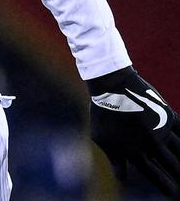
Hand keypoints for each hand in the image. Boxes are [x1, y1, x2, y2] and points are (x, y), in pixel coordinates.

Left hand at [89, 67, 179, 196]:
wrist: (113, 85)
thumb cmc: (103, 112)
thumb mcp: (102, 138)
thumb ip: (115, 159)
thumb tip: (122, 178)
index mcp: (134, 151)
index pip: (154, 175)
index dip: (166, 186)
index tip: (174, 194)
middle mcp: (152, 144)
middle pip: (173, 166)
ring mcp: (162, 130)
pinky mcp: (169, 116)